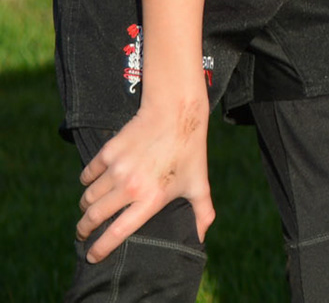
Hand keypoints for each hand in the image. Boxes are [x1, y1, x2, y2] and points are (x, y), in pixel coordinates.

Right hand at [76, 99, 213, 261]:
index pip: (118, 232)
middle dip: (84, 230)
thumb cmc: (189, 151)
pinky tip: (92, 184)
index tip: (91, 257)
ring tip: (89, 210)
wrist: (176, 114)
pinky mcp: (107, 153)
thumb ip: (202, 212)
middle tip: (82, 234)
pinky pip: (87, 175)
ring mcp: (117, 169)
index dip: (101, 248)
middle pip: (93, 217)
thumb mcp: (199, 183)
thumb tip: (200, 238)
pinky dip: (86, 182)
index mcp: (151, 199)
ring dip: (86, 207)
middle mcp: (130, 187)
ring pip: (88, 197)